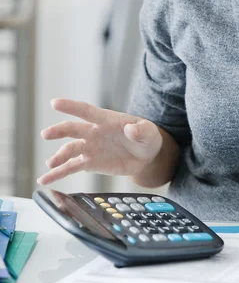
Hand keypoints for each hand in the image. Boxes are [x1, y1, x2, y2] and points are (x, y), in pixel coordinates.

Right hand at [37, 98, 162, 185]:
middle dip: (59, 131)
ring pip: (70, 150)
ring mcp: (90, 147)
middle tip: (47, 134)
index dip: (72, 107)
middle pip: (73, 129)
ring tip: (50, 164)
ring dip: (59, 156)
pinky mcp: (89, 163)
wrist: (146, 156)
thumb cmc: (146, 138)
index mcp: (107, 120)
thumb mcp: (149, 132)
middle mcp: (94, 132)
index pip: (87, 111)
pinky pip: (71, 167)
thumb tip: (131, 129)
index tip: (55, 103)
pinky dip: (58, 173)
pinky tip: (45, 179)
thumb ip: (141, 130)